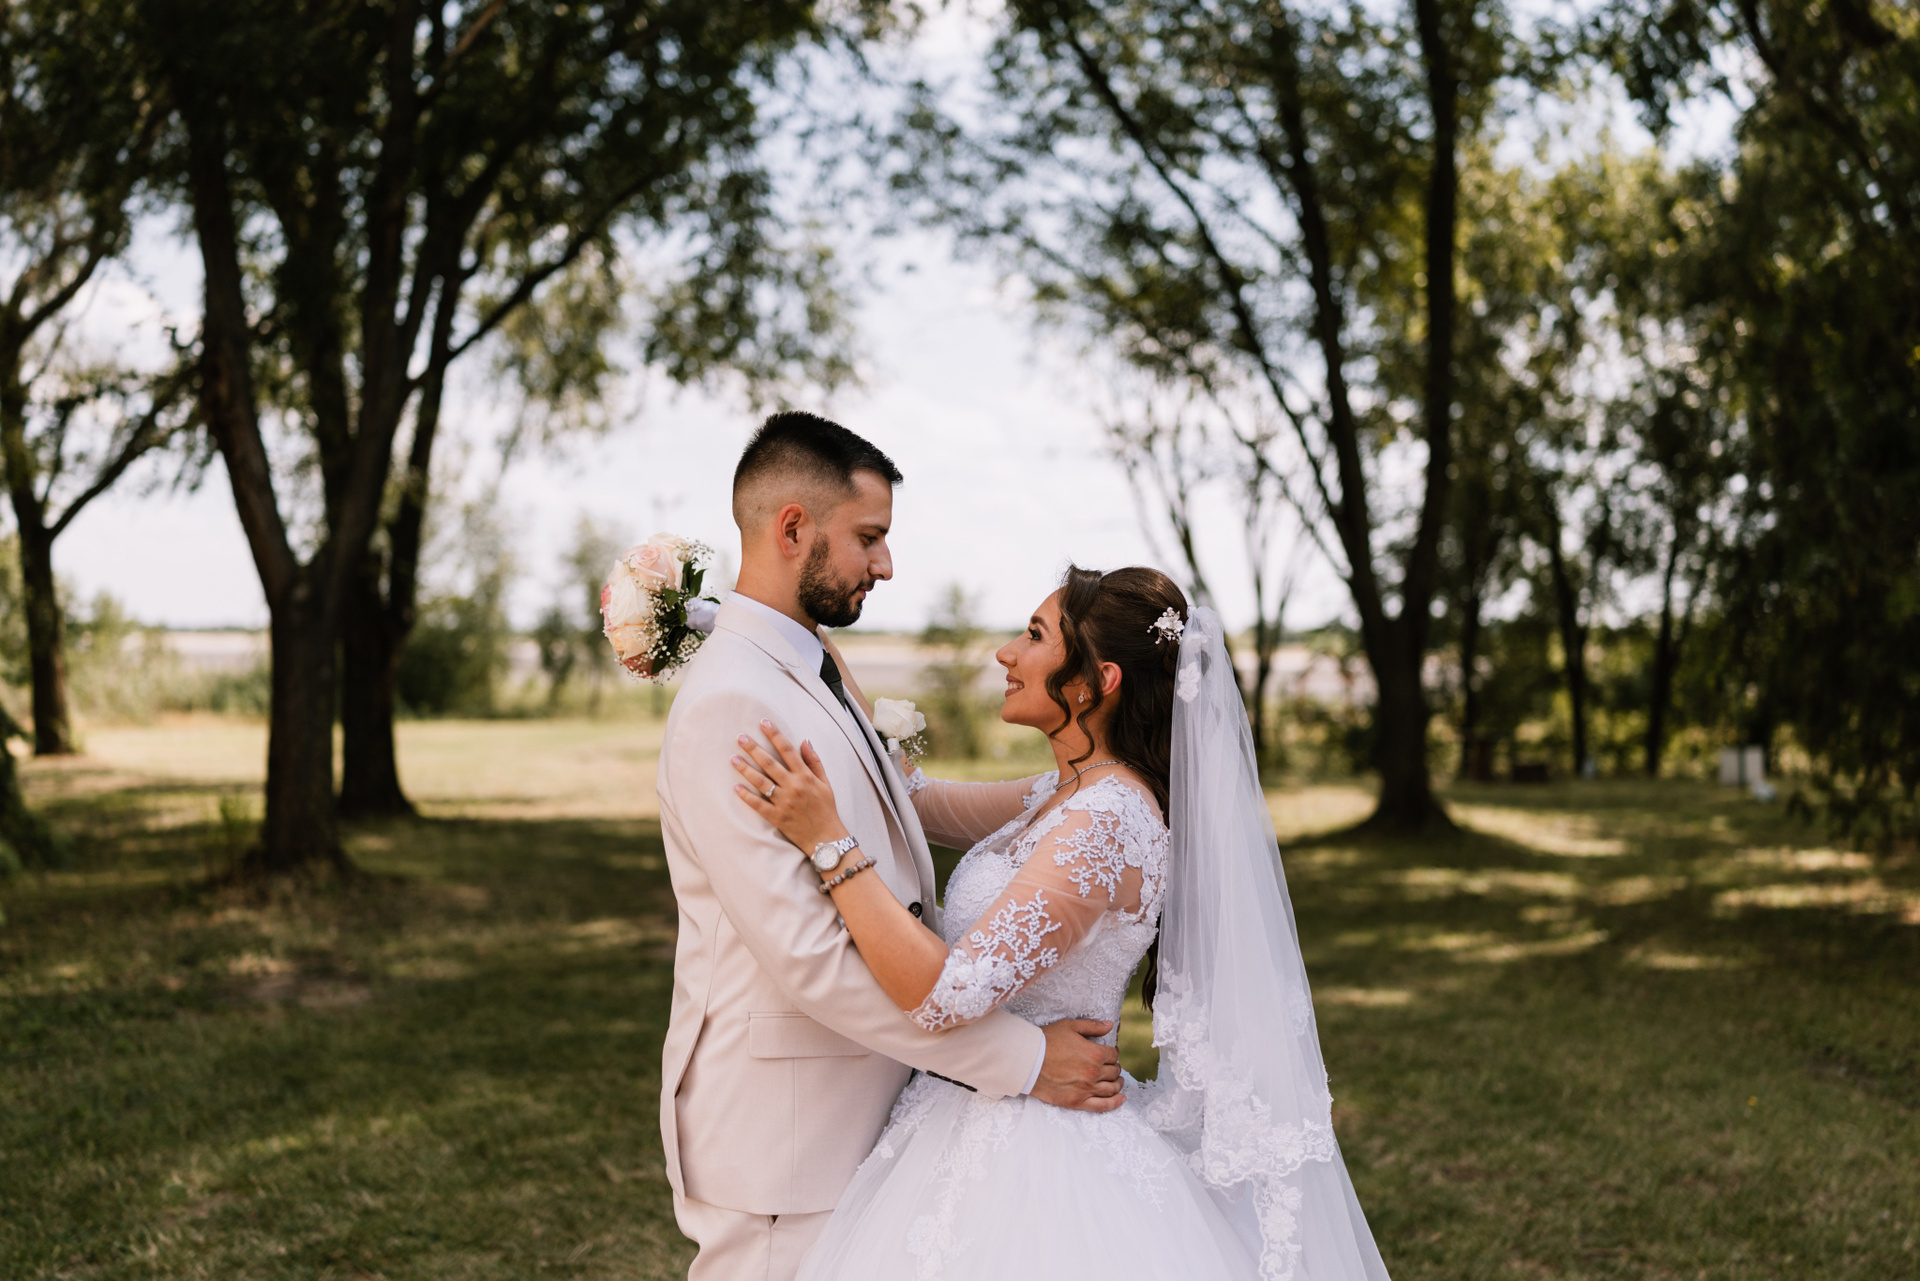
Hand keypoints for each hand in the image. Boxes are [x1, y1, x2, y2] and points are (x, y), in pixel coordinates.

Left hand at [732, 719, 847, 857]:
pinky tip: (736, 787)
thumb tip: (804, 741)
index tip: (764, 722)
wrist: (826, 838)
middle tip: (740, 737)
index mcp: (806, 776)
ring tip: (733, 758)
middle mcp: (794, 786)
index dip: (775, 735)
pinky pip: (759, 805)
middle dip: (754, 748)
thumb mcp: (826, 783)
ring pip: (761, 782)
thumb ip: (814, 761)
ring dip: (746, 769)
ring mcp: (784, 802)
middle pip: (770, 763)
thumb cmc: (826, 809)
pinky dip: (747, 796)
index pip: (788, 750)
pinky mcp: (777, 817)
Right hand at [1030, 1019, 1123, 1112]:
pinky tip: (1121, 1099)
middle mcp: (1094, 1072)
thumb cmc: (1047, 1041)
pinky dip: (1115, 1103)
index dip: (1113, 1052)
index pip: (1113, 1054)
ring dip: (1117, 1084)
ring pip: (1111, 1088)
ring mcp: (1087, 1089)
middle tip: (1110, 1066)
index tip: (1108, 1053)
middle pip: (1114, 1071)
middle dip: (1114, 1067)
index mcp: (1095, 1053)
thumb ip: (1092, 1026)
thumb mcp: (1070, 1026)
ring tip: (1116, 1081)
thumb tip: (1110, 1025)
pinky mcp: (1077, 1101)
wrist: (1027, 1061)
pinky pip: (1102, 1106)